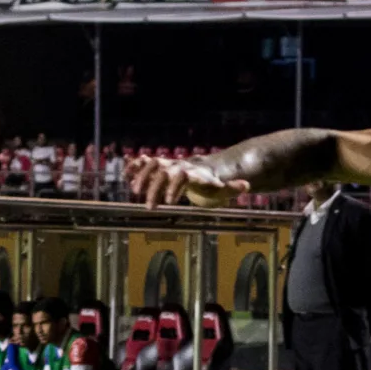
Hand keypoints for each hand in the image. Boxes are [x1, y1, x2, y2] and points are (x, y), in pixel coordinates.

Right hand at [124, 154, 246, 208]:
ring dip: (140, 175)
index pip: (181, 177)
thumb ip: (233, 187)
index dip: (174, 188)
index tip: (170, 203)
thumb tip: (246, 185)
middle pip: (162, 171)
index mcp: (191, 172)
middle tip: (148, 206)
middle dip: (154, 187)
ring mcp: (167, 164)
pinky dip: (133, 167)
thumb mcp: (224, 188)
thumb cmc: (213, 184)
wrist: (204, 169)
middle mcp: (177, 165)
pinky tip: (124, 174)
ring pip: (150, 164)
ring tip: (133, 191)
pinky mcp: (159, 167)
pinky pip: (143, 163)